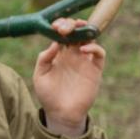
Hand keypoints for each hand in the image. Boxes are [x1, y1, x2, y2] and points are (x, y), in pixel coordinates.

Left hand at [33, 17, 106, 137]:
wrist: (61, 113)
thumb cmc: (49, 96)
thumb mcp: (40, 76)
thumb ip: (44, 59)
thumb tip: (54, 43)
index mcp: (59, 55)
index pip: (63, 34)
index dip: (60, 26)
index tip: (55, 25)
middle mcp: (73, 55)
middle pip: (77, 32)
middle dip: (72, 24)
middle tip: (64, 26)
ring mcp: (85, 61)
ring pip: (90, 39)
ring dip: (85, 30)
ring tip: (76, 29)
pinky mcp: (95, 70)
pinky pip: (99, 54)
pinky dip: (94, 48)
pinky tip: (82, 50)